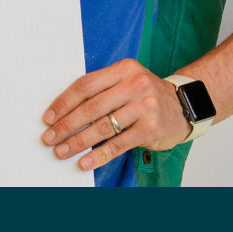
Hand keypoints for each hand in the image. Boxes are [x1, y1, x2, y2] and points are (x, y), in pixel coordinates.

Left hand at [41, 59, 191, 170]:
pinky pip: (119, 144)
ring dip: (78, 142)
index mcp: (123, 69)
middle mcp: (135, 85)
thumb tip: (63, 112)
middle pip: (91, 108)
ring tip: (62, 151)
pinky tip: (85, 162)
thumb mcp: (126, 80)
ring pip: (103, 127)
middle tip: (49, 138)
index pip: (85, 86)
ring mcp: (145, 107)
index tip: (48, 118)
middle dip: (66, 125)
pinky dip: (99, 154)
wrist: (184, 105)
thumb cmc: (145, 94)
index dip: (63, 103)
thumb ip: (100, 89)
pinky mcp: (151, 128)